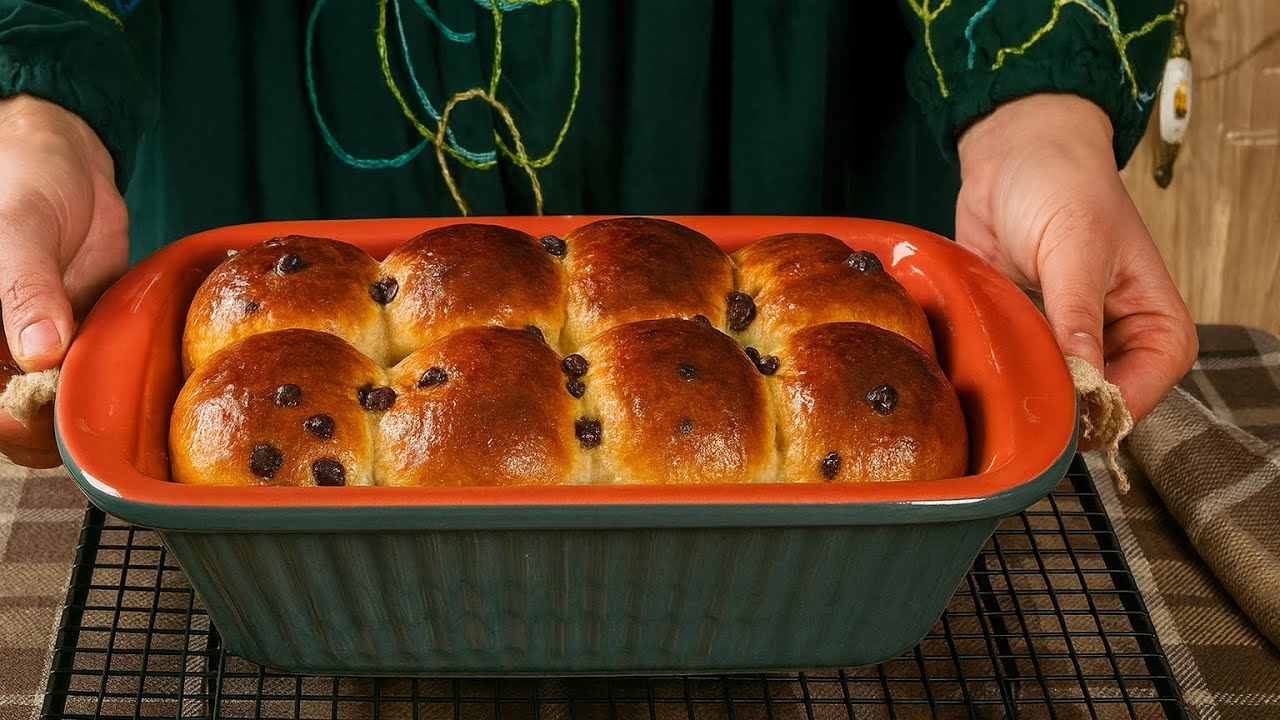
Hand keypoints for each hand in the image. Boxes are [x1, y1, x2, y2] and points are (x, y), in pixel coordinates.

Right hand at [0, 94, 128, 467]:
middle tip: (84, 413)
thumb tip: (36, 352)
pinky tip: (126, 375)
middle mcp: (2, 345)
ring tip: (108, 392)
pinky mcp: (81, 335)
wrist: (68, 157)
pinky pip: (92, 374)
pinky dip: (107, 383)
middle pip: (15, 418)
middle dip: (47, 429)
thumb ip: (25, 288)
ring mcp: (41, 345)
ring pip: (56, 407)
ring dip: (82, 413)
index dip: (8, 421)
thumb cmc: (23, 179)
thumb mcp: (19, 228)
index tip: (35, 417)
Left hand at [956, 93, 1196, 431]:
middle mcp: (1115, 337)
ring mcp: (1067, 338)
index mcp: (1153, 319)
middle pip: (1096, 401)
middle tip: (1024, 404)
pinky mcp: (1025, 331)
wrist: (1011, 149)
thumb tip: (1084, 381)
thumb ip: (1077, 316)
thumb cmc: (1062, 183)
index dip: (1107, 406)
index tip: (1068, 412)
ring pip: (1054, 391)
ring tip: (1001, 380)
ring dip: (1027, 390)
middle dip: (1062, 406)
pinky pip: (1015, 367)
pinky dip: (1001, 371)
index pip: (1144, 388)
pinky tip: (982, 366)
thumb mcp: (1076, 249)